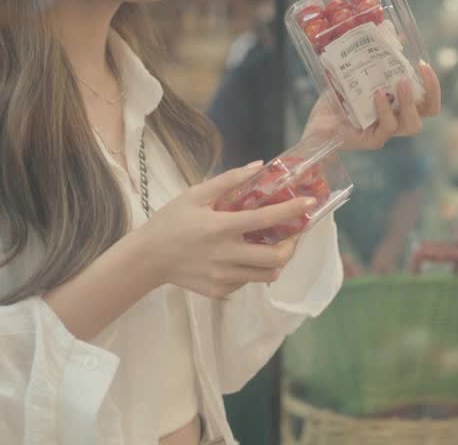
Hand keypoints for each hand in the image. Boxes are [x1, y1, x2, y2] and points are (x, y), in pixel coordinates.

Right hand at [146, 163, 311, 298]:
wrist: (147, 259)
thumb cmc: (171, 222)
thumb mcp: (195, 194)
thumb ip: (229, 180)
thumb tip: (259, 166)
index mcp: (221, 227)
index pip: (266, 219)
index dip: (292, 210)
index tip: (310, 203)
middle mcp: (226, 255)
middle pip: (276, 257)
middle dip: (292, 245)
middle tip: (292, 234)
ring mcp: (224, 276)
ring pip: (267, 274)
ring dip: (276, 260)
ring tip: (273, 246)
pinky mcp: (220, 291)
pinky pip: (248, 282)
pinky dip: (253, 270)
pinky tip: (244, 257)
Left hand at [303, 62, 442, 150]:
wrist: (316, 125)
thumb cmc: (337, 101)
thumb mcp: (356, 74)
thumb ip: (374, 58)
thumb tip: (391, 33)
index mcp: (399, 106)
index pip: (428, 101)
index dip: (432, 84)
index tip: (423, 64)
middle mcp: (397, 119)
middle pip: (429, 113)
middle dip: (431, 91)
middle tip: (419, 69)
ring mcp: (386, 132)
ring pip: (412, 124)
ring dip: (409, 100)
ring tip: (400, 81)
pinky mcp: (373, 140)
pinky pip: (387, 127)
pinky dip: (384, 109)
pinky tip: (377, 94)